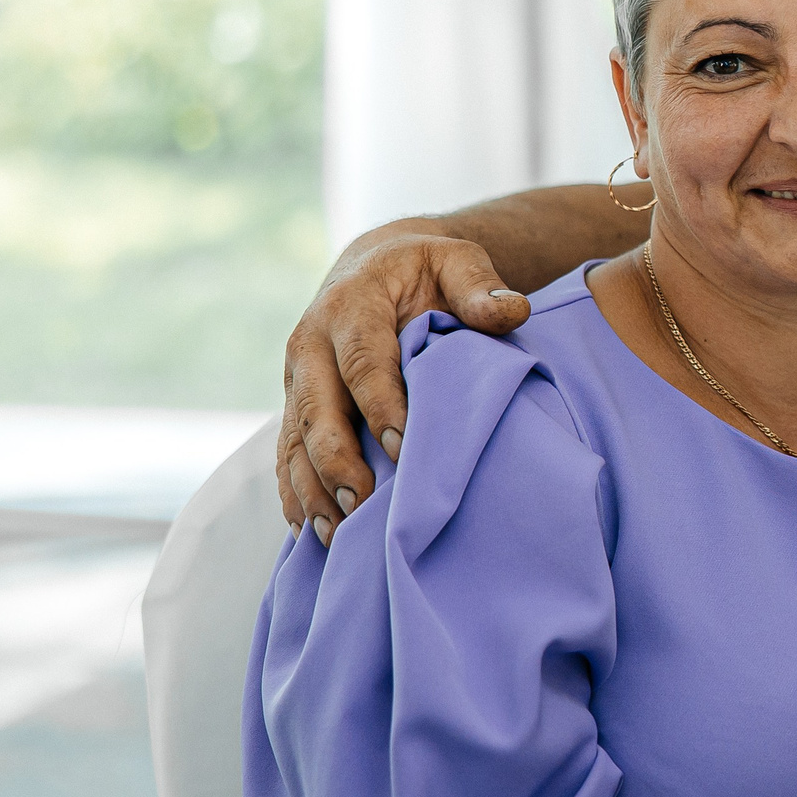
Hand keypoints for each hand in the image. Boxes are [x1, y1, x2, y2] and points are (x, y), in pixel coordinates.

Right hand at [279, 225, 529, 538]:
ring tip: (335, 535)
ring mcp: (296, 379)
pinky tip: (308, 531)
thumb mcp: (457, 261)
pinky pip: (285, 453)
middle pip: (317, 409)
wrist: (375, 265)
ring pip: (294, 440)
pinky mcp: (293, 405)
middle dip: (336, 460)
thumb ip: (480, 287)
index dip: (379, 404)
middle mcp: (311, 343)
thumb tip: (511, 312)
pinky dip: (294, 492)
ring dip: (311, 489)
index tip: (403, 446)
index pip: (363, 360)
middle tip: (362, 504)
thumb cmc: (426, 270)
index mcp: (351, 306)